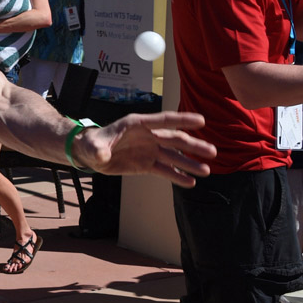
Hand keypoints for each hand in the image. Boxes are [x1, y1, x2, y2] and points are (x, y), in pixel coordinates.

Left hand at [75, 112, 215, 184]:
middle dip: (194, 146)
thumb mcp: (92, 146)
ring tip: (206, 170)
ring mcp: (149, 150)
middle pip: (175, 140)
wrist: (89, 154)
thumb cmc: (91, 144)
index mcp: (138, 124)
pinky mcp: (146, 164)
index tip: (201, 121)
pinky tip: (190, 182)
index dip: (182, 120)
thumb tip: (101, 155)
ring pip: (174, 157)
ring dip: (190, 163)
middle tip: (213, 152)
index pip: (164, 120)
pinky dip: (177, 176)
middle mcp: (148, 136)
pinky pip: (165, 170)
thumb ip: (98, 149)